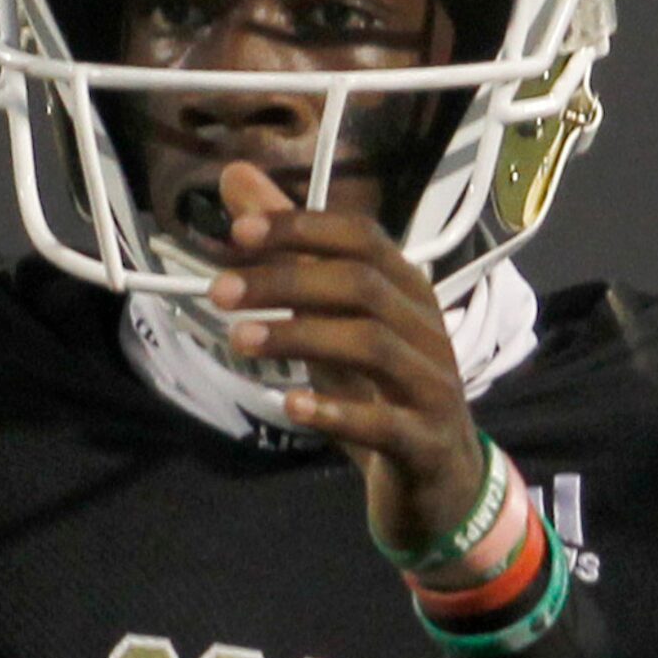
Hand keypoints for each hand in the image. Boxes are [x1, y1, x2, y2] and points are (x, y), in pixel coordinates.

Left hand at [209, 162, 483, 554]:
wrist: (438, 480)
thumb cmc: (377, 389)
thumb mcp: (327, 320)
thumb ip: (287, 253)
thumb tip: (235, 177)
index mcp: (405, 290)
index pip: (362, 238)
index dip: (303, 228)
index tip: (239, 232)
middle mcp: (425, 327)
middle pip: (362, 285)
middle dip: (288, 281)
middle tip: (220, 292)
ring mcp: (432, 384)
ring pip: (373, 344)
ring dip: (301, 337)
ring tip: (240, 341)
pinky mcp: (427, 441)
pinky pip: (388, 423)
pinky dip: (338, 413)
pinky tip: (291, 407)